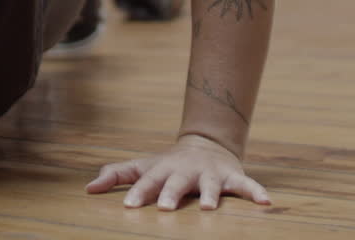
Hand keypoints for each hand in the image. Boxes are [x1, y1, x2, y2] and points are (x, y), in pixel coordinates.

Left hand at [85, 133, 270, 209]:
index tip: (128, 206)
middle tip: (166, 209)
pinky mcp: (232, 177)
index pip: (148, 181)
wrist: (205, 145)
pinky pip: (246, 185)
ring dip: (211, 195)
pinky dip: (256, 192)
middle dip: (171, 194)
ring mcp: (210, 174)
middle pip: (178, 182)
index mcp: (163, 170)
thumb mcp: (142, 167)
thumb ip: (116, 175)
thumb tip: (88, 188)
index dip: (138, 192)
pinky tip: (266, 202)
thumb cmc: (168, 165)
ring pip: (211, 185)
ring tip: (209, 208)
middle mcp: (187, 171)